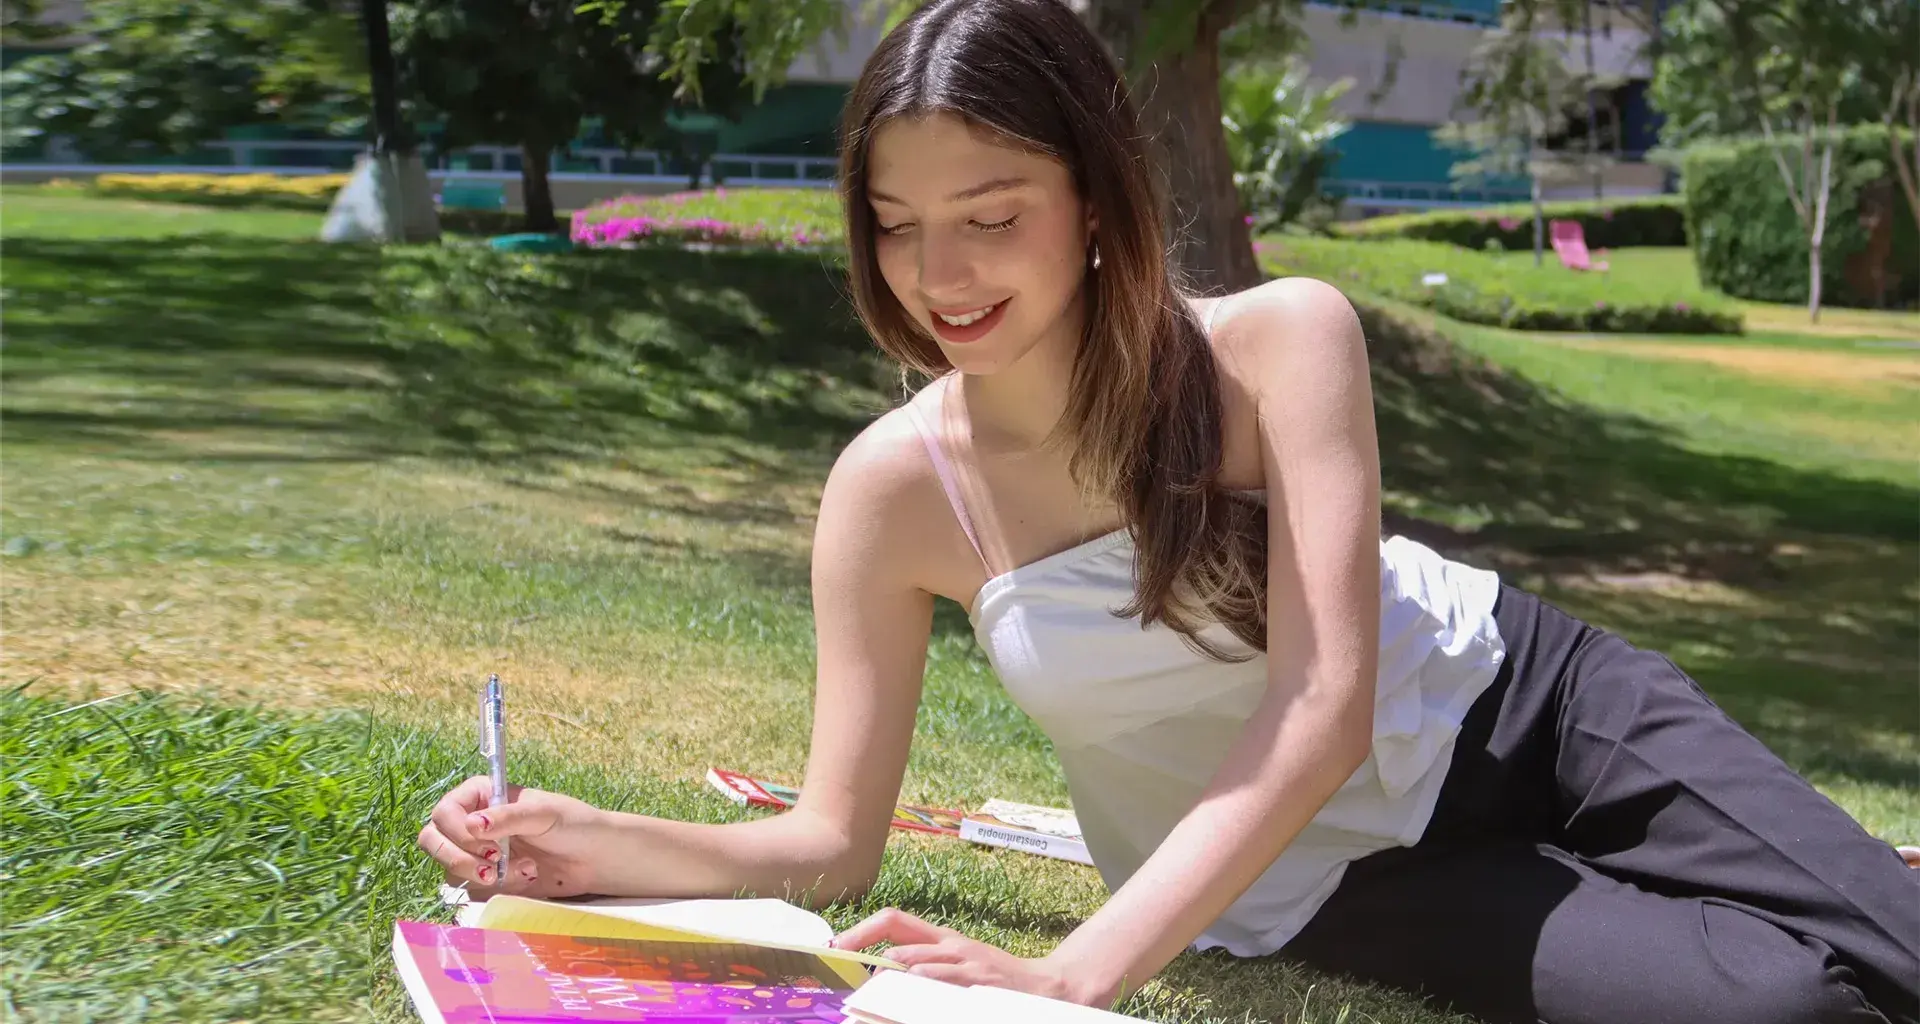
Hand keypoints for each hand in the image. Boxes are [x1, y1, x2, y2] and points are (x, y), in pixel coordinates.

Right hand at [417, 775, 608, 899]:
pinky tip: (526, 880)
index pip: (444, 813)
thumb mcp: (544, 813)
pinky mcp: (486, 881)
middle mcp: (471, 824)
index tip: (490, 847)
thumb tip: (472, 824)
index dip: (459, 833)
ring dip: (484, 876)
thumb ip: (508, 817)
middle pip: (433, 841)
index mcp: (480, 796)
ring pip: (449, 871)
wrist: (594, 858)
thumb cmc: (573, 824)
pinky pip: (471, 891)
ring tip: (525, 870)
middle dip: (460, 860)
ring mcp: (476, 854)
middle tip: (494, 869)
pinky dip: (496, 890)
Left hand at [831, 909, 1090, 1004]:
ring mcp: (963, 960)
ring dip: (888, 969)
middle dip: (862, 946)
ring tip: (868, 980)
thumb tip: (882, 973)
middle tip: (842, 965)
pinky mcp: (977, 979)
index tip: (836, 947)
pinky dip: (922, 981)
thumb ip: (926, 969)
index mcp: (941, 938)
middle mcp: (948, 943)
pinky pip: (942, 977)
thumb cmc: (995, 982)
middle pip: (895, 932)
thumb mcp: (959, 968)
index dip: (861, 930)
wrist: (1045, 989)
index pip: (893, 920)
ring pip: (914, 957)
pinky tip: (908, 990)